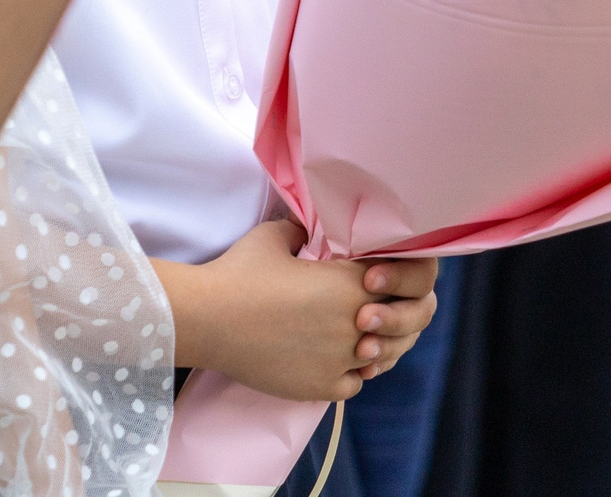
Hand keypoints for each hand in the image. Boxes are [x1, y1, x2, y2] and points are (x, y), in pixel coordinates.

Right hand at [154, 221, 434, 401]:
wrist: (210, 319)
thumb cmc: (241, 272)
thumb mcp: (276, 236)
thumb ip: (304, 229)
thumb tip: (309, 225)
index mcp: (352, 281)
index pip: (400, 281)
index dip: (391, 280)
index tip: (374, 279)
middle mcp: (356, 320)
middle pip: (399, 322)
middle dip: (390, 316)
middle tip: (371, 312)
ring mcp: (341, 357)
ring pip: (379, 356)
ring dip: (372, 347)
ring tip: (354, 337)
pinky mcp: (322, 386)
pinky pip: (354, 384)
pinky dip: (348, 374)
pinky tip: (332, 361)